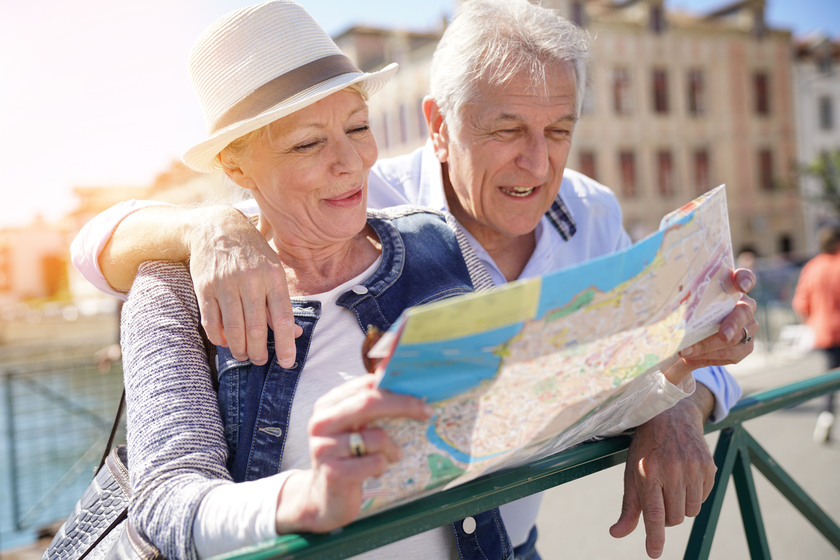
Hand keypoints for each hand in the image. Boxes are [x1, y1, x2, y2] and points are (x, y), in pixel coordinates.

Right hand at [187, 206, 300, 366]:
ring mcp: (225, 284)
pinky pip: (211, 322)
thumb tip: (295, 334)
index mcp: (272, 276)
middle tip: (260, 361)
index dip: (286, 344)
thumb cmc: (252, 252)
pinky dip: (219, 338)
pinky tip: (226, 342)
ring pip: (233, 329)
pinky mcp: (204, 288)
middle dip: (259, 352)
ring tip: (245, 355)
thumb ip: (281, 302)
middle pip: (256, 328)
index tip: (286, 362)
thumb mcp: (273, 269)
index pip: (282, 317)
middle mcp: (250, 280)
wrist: (216, 227)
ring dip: (240, 349)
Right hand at [274, 376, 433, 532]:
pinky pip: (376, 462)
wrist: (326, 499)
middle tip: (426, 412)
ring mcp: (324, 448)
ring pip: (377, 437)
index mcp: (327, 406)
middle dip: (404, 405)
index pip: (365, 385)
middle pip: (369, 403)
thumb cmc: (347, 457)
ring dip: (392, 449)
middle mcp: (321, 423)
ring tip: (388, 457)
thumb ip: (372, 403)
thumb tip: (395, 372)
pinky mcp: (333, 473)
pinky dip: (382, 467)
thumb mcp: (355, 427)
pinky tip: (374, 472)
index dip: (395, 386)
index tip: (420, 393)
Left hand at [609, 386, 715, 557]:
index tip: (653, 553)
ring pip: (690, 511)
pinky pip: (703, 498)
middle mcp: (672, 469)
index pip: (654, 513)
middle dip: (665, 515)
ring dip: (681, 507)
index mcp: (648, 472)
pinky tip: (685, 477)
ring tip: (671, 486)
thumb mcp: (631, 474)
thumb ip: (628, 507)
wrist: (670, 416)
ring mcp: (693, 467)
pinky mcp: (708, 466)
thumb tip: (616, 533)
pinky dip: (694, 496)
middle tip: (659, 496)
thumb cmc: (646, 450)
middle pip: (674, 517)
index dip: (654, 537)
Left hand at [663, 268, 757, 384]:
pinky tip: (691, 356)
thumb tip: (671, 294)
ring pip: (736, 338)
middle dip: (732, 324)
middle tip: (723, 335)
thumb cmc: (686, 316)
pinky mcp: (745, 347)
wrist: (689, 342)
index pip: (744, 278)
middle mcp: (744, 307)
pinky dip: (709, 356)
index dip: (745, 279)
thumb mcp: (682, 305)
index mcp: (731, 289)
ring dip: (709, 346)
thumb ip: (682, 299)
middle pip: (743, 312)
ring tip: (686, 350)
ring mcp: (748, 327)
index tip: (741, 286)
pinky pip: (730, 354)